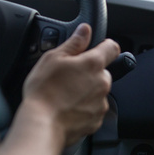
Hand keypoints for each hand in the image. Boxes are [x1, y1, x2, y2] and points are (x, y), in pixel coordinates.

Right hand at [22, 23, 119, 145]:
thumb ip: (74, 43)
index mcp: (94, 63)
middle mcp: (103, 83)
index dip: (105, 46)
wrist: (41, 124)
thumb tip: (85, 30)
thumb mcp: (53, 58)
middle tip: (69, 77)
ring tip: (65, 95)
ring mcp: (101, 103)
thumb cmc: (44, 91)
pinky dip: (84, 108)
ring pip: (98, 92)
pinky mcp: (96, 120)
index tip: (98, 48)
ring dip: (87, 91)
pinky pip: (93, 109)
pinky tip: (67, 108)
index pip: (111, 48)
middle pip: (102, 72)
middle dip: (89, 73)